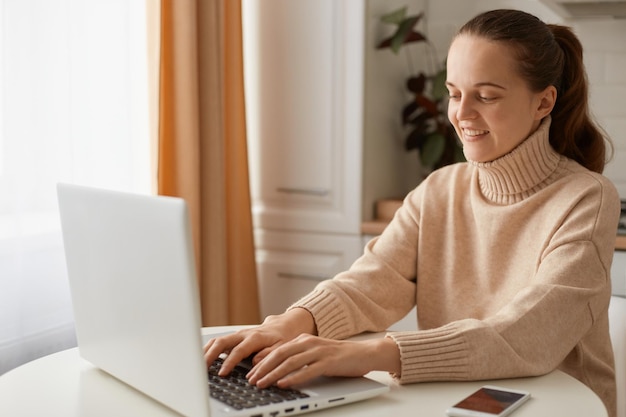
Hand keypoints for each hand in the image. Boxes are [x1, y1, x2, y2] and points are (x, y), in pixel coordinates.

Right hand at [203, 308, 315, 376]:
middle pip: (222, 342)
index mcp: (255, 337)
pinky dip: (209, 349)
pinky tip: (203, 358)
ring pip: (217, 340)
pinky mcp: (235, 337)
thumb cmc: (283, 338)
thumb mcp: (282, 348)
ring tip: (198, 364)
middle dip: (210, 355)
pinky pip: (218, 341)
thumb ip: (268, 355)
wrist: (284, 326)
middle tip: (202, 368)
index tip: (222, 374)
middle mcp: (244, 334)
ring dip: (206, 351)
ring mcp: (238, 334)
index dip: (229, 363)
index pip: (238, 350)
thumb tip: (255, 363)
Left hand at [246, 334, 400, 388]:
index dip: (262, 361)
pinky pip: (308, 370)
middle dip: (263, 368)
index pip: (277, 350)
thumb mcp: (315, 354)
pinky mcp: (329, 361)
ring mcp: (319, 351)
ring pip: (290, 362)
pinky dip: (294, 377)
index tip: (250, 372)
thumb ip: (299, 359)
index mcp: (303, 339)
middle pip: (280, 354)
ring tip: (262, 384)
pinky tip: (284, 384)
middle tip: (251, 380)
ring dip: (273, 374)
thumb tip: (279, 371)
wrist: (364, 353)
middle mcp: (309, 343)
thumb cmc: (339, 357)